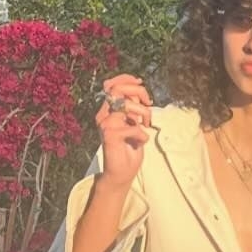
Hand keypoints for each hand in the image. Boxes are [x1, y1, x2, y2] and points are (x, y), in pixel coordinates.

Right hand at [95, 74, 152, 188]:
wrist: (121, 172)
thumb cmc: (129, 148)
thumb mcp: (134, 123)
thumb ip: (134, 108)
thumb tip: (140, 92)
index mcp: (108, 111)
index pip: (112, 85)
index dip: (126, 79)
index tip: (140, 82)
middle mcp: (103, 115)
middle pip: (118, 89)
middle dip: (139, 91)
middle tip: (148, 103)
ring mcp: (105, 125)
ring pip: (127, 106)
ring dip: (144, 114)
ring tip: (146, 126)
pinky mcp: (110, 135)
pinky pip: (134, 127)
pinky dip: (142, 134)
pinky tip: (140, 142)